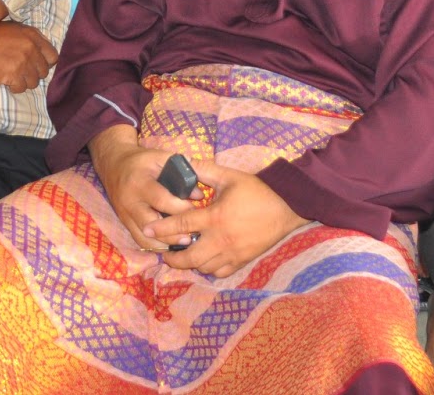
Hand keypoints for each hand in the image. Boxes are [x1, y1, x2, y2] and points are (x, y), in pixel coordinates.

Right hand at [0, 21, 56, 92]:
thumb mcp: (15, 28)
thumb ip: (32, 38)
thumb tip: (43, 51)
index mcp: (33, 37)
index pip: (53, 57)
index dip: (45, 62)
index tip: (36, 64)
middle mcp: (30, 50)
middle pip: (44, 72)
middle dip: (33, 73)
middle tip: (21, 70)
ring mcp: (22, 63)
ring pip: (34, 83)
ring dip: (24, 81)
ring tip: (13, 75)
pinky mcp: (12, 76)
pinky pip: (21, 89)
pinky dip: (14, 87)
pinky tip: (7, 80)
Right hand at [87, 125, 196, 252]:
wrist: (113, 164)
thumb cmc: (141, 160)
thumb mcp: (160, 158)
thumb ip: (181, 172)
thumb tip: (199, 195)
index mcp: (139, 182)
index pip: (161, 200)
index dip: (181, 209)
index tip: (198, 214)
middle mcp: (129, 201)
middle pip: (151, 225)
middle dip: (173, 234)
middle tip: (193, 237)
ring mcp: (125, 215)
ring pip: (144, 237)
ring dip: (165, 244)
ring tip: (185, 244)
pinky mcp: (124, 223)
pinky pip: (140, 240)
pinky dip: (156, 245)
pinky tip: (171, 245)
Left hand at [146, 159, 308, 277]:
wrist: (286, 207)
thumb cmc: (256, 190)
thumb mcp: (228, 176)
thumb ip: (203, 170)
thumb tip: (182, 162)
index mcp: (215, 217)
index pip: (182, 226)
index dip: (162, 229)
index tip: (148, 231)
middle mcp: (221, 239)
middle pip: (189, 257)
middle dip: (172, 257)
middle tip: (163, 251)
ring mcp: (232, 253)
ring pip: (203, 267)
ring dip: (190, 263)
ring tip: (181, 255)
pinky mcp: (242, 261)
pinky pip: (219, 272)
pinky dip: (208, 268)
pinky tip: (203, 260)